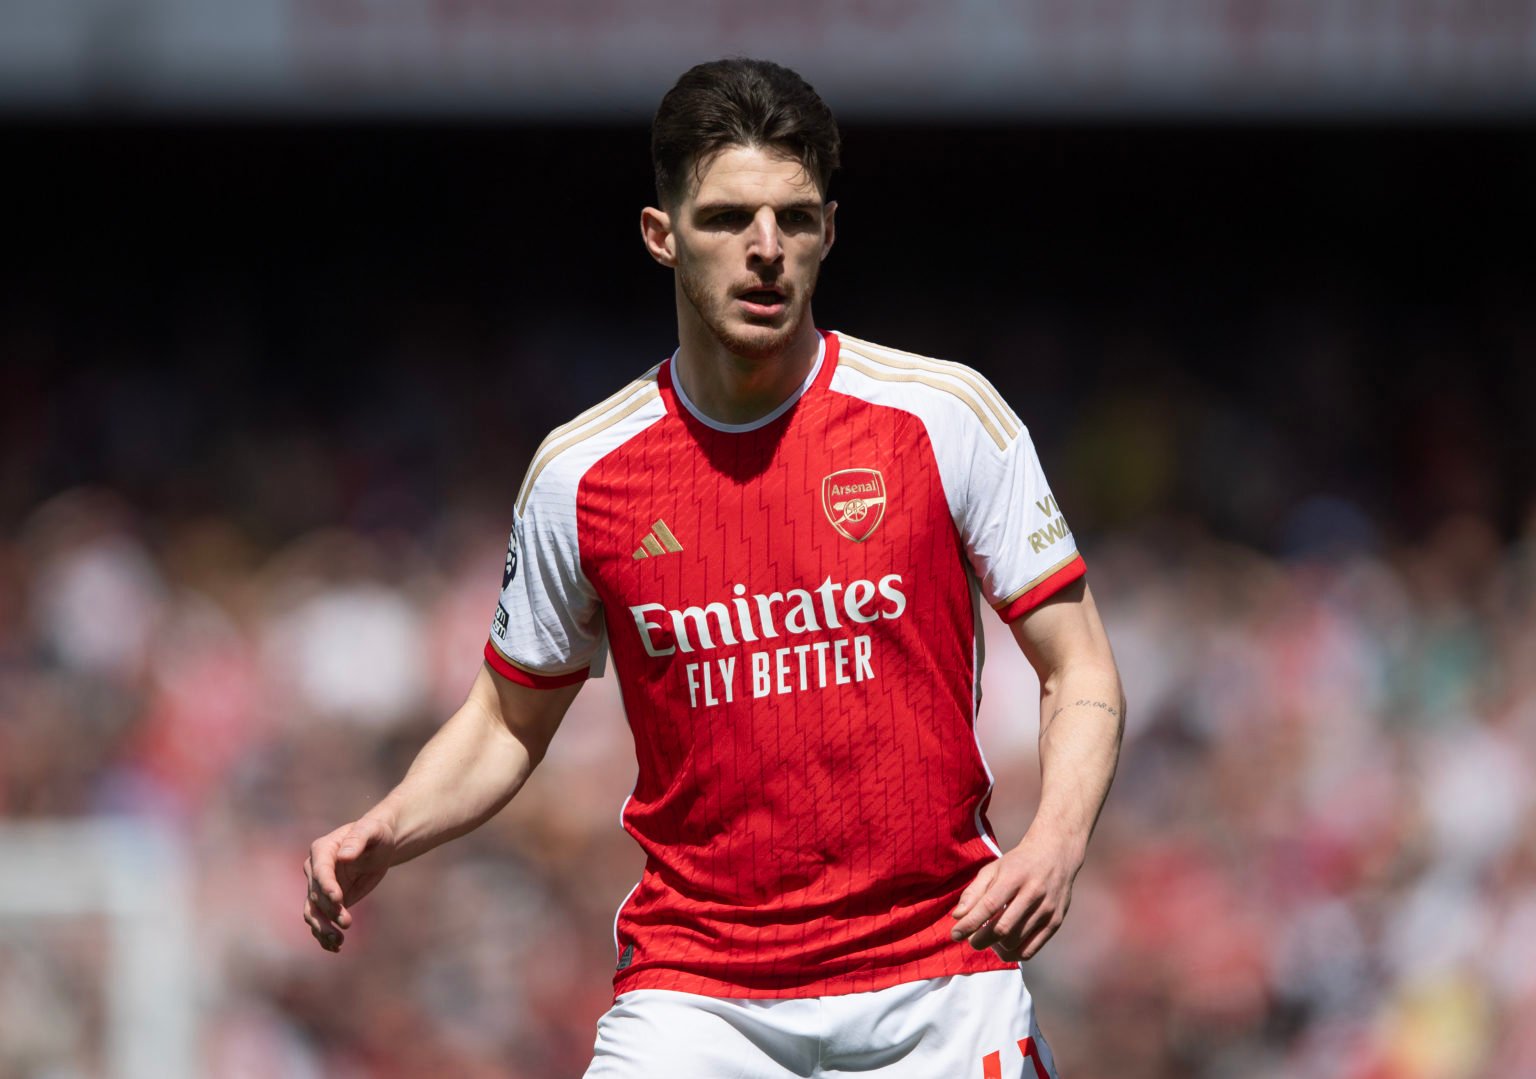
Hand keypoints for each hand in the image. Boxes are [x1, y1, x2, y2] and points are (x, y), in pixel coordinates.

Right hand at [302, 816, 395, 952]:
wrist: (378, 846)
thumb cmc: (376, 833)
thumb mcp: (372, 831)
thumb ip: (358, 840)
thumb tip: (344, 856)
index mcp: (322, 849)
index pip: (320, 871)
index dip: (326, 886)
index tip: (338, 899)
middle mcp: (315, 870)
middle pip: (316, 896)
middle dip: (330, 911)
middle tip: (348, 923)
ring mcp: (319, 888)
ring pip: (313, 913)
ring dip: (323, 929)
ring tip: (338, 942)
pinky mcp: (328, 903)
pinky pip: (321, 921)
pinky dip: (324, 936)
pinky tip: (335, 948)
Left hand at [949, 830, 1081, 961]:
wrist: (1055, 855)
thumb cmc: (1018, 864)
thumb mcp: (993, 869)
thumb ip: (973, 892)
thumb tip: (958, 916)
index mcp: (1014, 876)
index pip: (989, 906)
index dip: (970, 924)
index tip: (955, 934)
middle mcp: (1033, 893)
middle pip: (1002, 929)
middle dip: (980, 940)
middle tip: (971, 939)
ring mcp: (1047, 910)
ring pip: (1014, 942)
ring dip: (995, 946)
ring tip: (990, 936)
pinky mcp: (1055, 922)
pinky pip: (1029, 951)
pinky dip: (1012, 952)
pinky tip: (1004, 944)